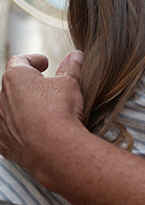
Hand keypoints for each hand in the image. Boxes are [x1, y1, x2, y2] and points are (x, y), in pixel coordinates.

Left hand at [0, 51, 85, 174]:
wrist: (55, 148)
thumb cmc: (61, 111)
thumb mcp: (70, 84)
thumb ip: (71, 68)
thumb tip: (76, 56)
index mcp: (15, 78)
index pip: (19, 61)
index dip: (34, 60)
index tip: (44, 63)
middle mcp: (0, 98)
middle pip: (13, 86)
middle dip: (29, 86)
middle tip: (48, 89)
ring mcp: (0, 122)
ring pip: (9, 109)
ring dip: (24, 108)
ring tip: (44, 113)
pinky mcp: (2, 143)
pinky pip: (8, 132)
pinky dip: (19, 129)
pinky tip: (35, 132)